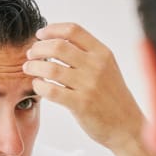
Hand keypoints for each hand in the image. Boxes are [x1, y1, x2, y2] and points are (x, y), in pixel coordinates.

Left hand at [24, 22, 143, 150]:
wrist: (127, 125)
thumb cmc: (113, 97)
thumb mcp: (107, 68)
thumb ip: (88, 54)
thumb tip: (58, 41)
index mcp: (102, 53)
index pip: (73, 31)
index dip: (52, 29)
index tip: (40, 35)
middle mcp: (96, 66)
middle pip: (58, 46)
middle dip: (38, 48)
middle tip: (31, 54)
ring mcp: (89, 85)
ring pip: (51, 68)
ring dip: (34, 66)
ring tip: (28, 68)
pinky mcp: (81, 104)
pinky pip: (51, 91)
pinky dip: (39, 86)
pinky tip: (37, 85)